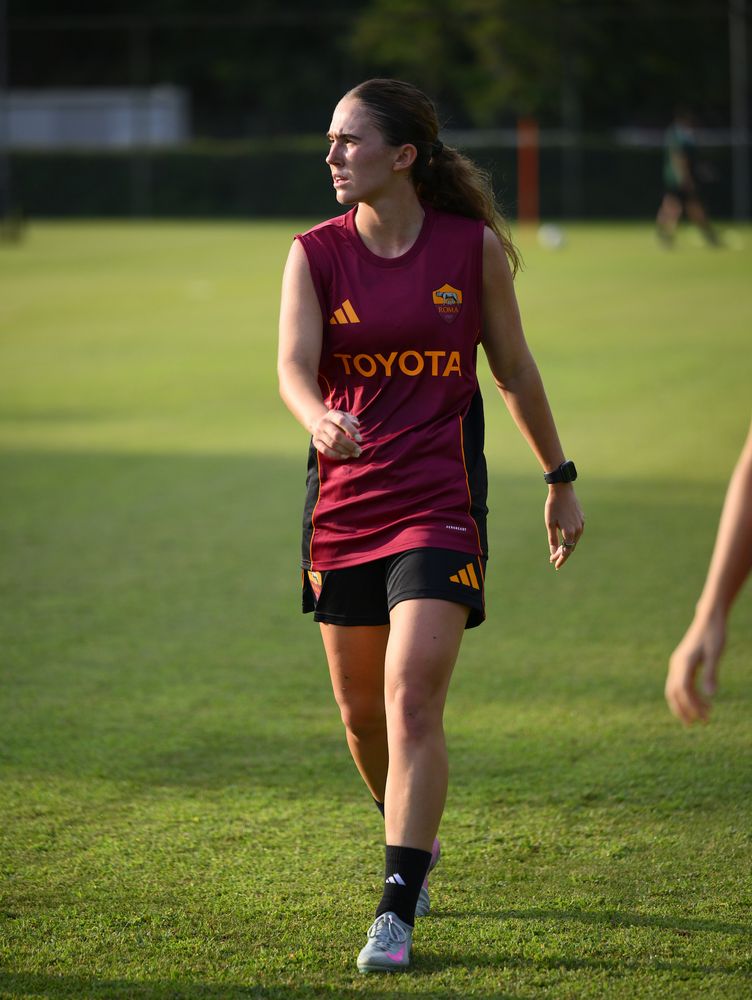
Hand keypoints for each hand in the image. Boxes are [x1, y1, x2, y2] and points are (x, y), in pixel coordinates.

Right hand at [310, 409, 361, 460]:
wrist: (319, 422)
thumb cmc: (337, 421)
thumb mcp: (344, 416)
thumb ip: (351, 419)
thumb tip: (356, 425)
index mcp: (332, 415)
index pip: (342, 421)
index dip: (351, 430)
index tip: (360, 439)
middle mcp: (323, 423)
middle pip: (336, 435)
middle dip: (349, 444)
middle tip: (359, 450)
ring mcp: (318, 433)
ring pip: (332, 444)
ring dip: (345, 451)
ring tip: (355, 454)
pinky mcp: (316, 442)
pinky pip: (325, 451)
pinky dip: (336, 455)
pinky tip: (345, 456)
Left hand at [546, 485, 584, 569]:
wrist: (562, 490)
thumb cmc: (553, 506)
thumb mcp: (550, 524)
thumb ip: (553, 540)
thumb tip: (553, 553)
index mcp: (569, 532)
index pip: (566, 551)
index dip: (560, 559)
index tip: (554, 564)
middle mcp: (578, 530)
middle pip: (571, 547)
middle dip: (562, 554)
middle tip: (553, 559)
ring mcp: (581, 524)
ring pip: (575, 541)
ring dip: (567, 547)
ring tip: (558, 551)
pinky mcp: (582, 519)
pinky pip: (577, 533)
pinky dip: (571, 539)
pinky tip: (565, 540)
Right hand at [665, 610, 725, 724]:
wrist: (709, 619)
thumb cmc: (714, 635)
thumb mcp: (715, 654)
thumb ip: (711, 673)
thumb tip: (710, 695)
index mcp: (684, 663)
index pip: (682, 690)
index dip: (691, 706)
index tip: (703, 717)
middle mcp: (676, 665)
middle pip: (673, 693)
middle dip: (683, 710)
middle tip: (695, 724)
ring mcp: (677, 664)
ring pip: (674, 690)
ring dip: (684, 705)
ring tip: (699, 717)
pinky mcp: (681, 664)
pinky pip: (679, 685)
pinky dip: (686, 697)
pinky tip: (699, 702)